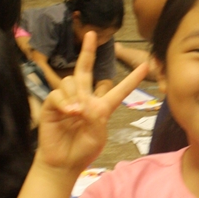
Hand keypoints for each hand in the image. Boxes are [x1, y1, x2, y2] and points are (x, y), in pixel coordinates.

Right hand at [36, 32, 148, 175]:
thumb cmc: (83, 151)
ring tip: (77, 112)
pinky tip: (68, 112)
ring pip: (71, 81)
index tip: (146, 65)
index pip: (118, 89)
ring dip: (75, 93)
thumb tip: (81, 104)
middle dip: (88, 51)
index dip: (131, 78)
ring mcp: (67, 100)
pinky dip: (63, 102)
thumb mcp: (99, 135)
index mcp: (101, 107)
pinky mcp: (52, 106)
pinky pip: (57, 94)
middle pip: (86, 69)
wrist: (63, 163)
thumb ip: (96, 118)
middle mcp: (84, 99)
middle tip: (90, 33)